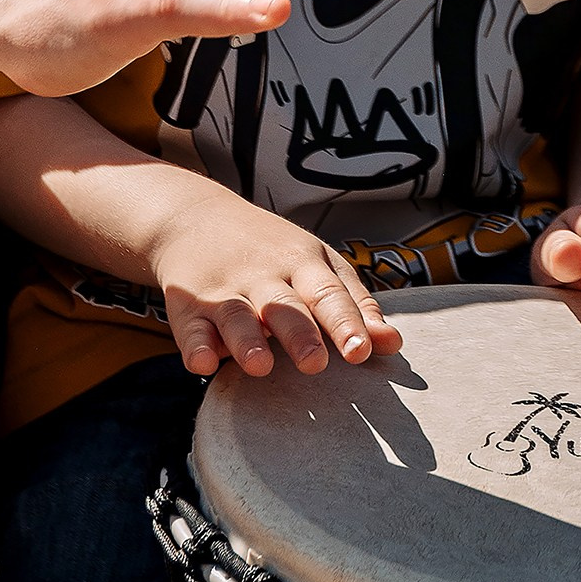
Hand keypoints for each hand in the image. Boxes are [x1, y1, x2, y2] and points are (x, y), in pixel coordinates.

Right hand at [143, 172, 403, 380]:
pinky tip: (203, 364)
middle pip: (284, 305)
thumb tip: (393, 344)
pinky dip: (195, 345)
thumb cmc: (270, 250)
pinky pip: (190, 327)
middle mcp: (264, 275)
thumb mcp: (316, 263)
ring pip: (236, 315)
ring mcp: (224, 288)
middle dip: (300, 334)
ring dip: (247, 340)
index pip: (328, 293)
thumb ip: (354, 303)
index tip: (362, 351)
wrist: (194, 215)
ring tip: (260, 366)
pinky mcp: (188, 304)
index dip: (345, 322)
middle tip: (315, 364)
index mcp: (302, 263)